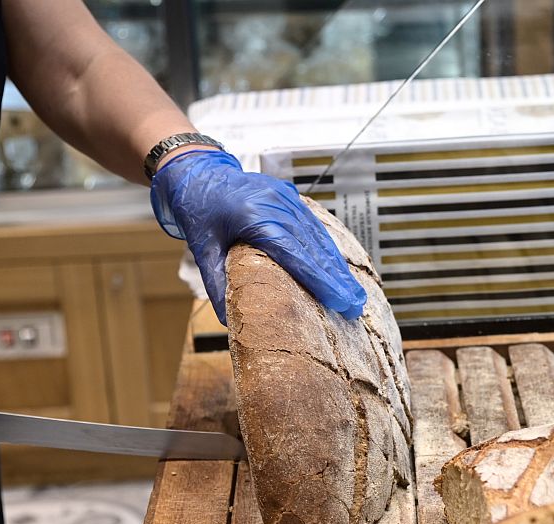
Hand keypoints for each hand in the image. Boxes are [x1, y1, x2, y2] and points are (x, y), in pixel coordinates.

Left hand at [149, 150, 365, 323]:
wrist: (197, 171)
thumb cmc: (198, 211)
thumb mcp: (202, 249)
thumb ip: (217, 285)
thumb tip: (231, 322)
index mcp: (254, 217)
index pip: (294, 254)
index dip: (319, 280)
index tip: (339, 301)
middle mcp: (276, 205)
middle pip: (313, 248)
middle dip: (336, 279)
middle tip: (355, 306)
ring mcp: (286, 198)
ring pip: (318, 237)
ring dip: (337, 267)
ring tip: (353, 292)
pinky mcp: (290, 196)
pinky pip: (313, 226)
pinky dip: (327, 249)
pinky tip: (338, 268)